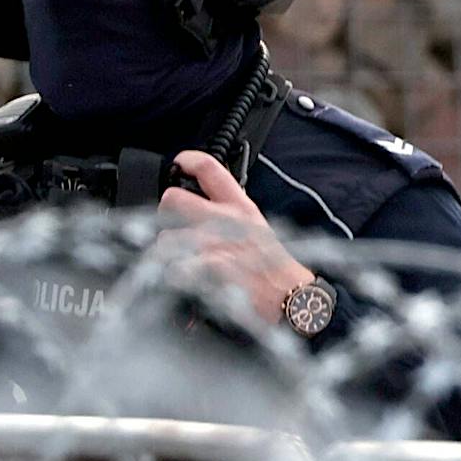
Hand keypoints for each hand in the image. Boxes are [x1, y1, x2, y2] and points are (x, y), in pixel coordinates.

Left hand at [159, 151, 310, 326]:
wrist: (295, 300)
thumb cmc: (278, 270)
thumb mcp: (259, 229)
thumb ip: (230, 213)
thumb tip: (200, 205)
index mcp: (241, 207)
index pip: (209, 168)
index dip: (186, 160)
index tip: (178, 164)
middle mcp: (228, 221)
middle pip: (173, 199)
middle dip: (166, 214)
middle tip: (173, 226)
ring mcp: (217, 245)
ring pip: (166, 238)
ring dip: (169, 254)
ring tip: (184, 263)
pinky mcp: (211, 271)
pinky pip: (174, 268)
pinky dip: (177, 277)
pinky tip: (188, 281)